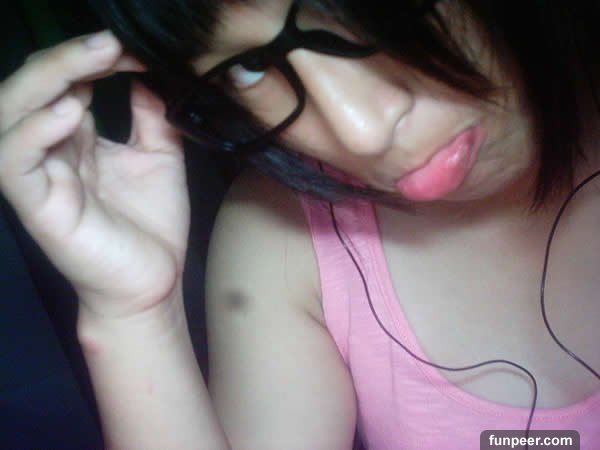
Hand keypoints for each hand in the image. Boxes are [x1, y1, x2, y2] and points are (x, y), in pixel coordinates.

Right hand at [0, 31, 189, 318]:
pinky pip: (16, 163)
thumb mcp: (160, 158)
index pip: (64, 82)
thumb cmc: (152, 226)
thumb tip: (147, 76)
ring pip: (10, 116)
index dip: (92, 59)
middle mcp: (50, 152)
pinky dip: (36, 132)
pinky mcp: (38, 206)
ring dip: (45, 81)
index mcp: (75, 139)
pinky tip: (70, 113)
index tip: (132, 52)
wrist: (153, 282)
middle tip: (107, 44)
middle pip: (31, 89)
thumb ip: (150, 118)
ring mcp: (40, 178)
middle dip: (65, 58)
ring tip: (90, 64)